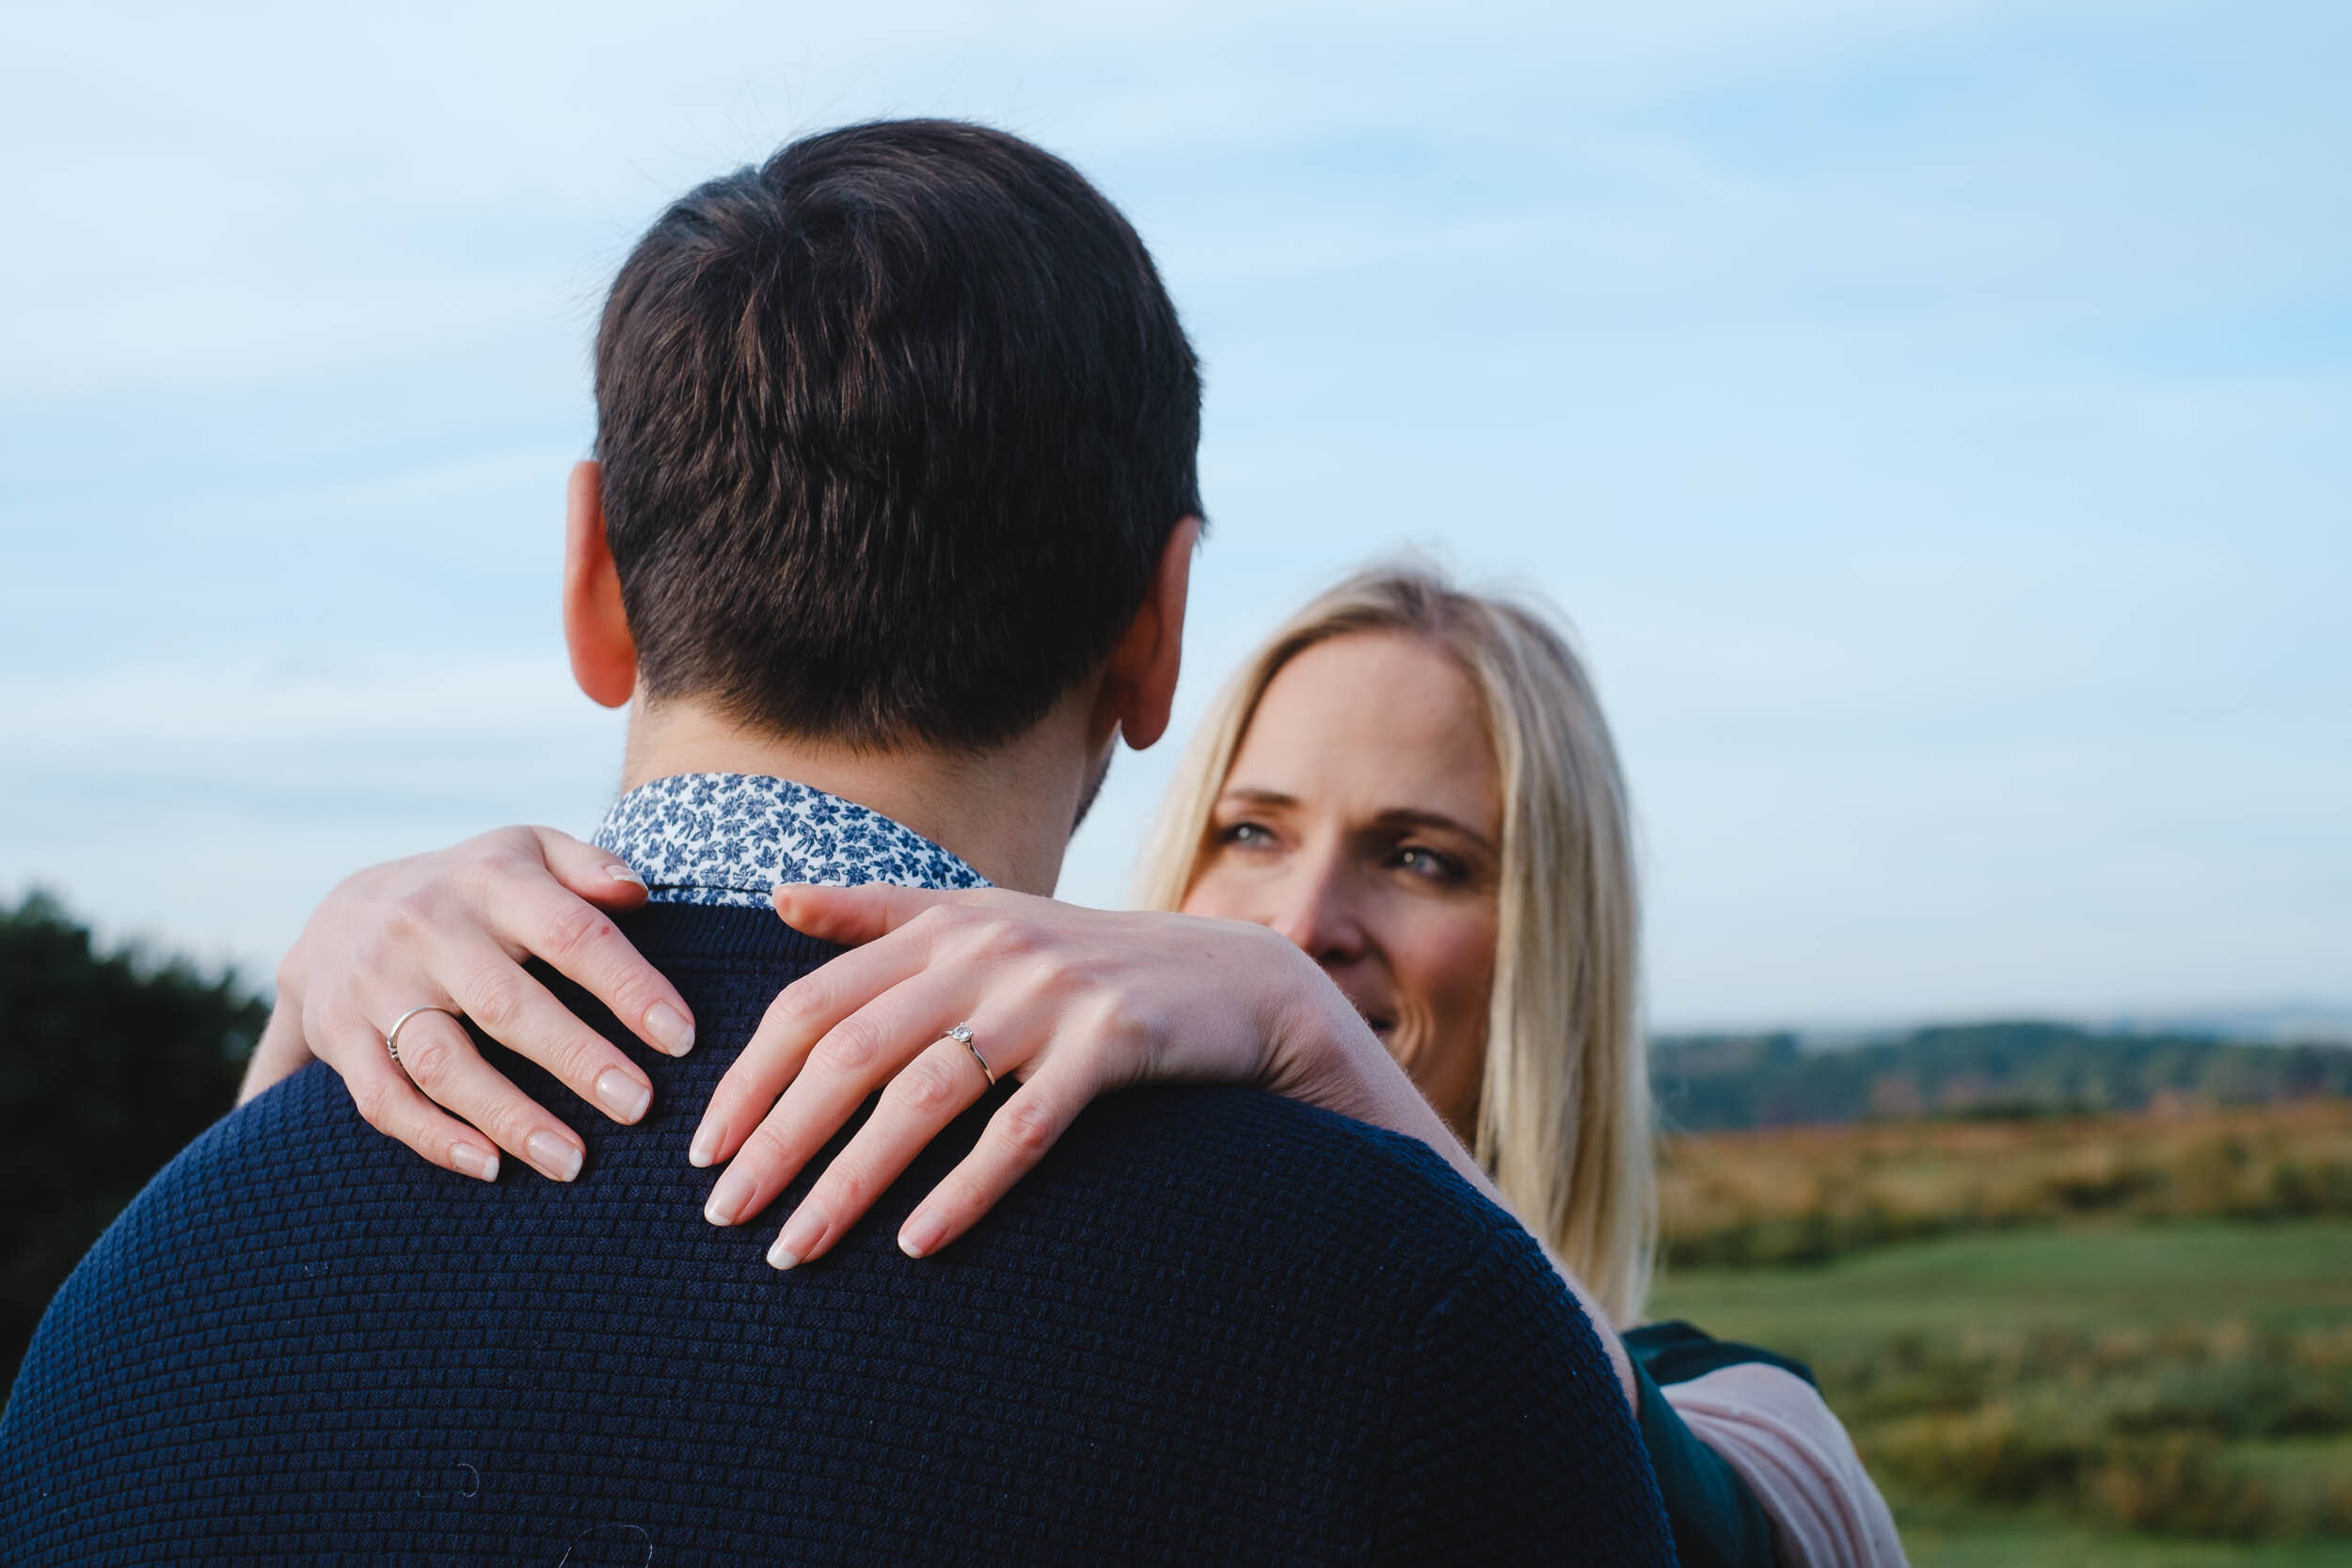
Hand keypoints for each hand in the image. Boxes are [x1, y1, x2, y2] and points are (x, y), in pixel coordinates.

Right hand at [242, 826, 696, 1181]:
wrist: (340, 911)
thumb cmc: (471, 890)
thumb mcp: (527, 851)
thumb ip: (588, 866)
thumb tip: (639, 893)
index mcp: (490, 882)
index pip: (570, 932)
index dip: (628, 986)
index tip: (681, 1038)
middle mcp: (426, 929)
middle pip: (506, 1004)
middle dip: (577, 1059)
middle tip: (640, 1106)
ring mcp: (377, 985)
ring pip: (443, 1062)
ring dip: (510, 1117)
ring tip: (573, 1162)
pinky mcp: (341, 1036)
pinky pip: (384, 1098)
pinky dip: (435, 1138)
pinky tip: (491, 1167)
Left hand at [693, 883, 1394, 1267]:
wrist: (1238, 981)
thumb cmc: (1093, 963)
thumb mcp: (988, 920)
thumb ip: (882, 913)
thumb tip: (779, 900)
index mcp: (945, 924)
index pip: (816, 1000)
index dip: (752, 1075)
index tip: (705, 1148)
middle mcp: (989, 951)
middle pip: (854, 1051)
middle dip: (778, 1139)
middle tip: (725, 1216)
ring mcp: (1053, 994)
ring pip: (925, 1095)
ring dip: (850, 1180)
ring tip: (798, 1247)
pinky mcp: (1115, 1042)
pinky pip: (1023, 1129)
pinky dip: (965, 1190)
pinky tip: (918, 1244)